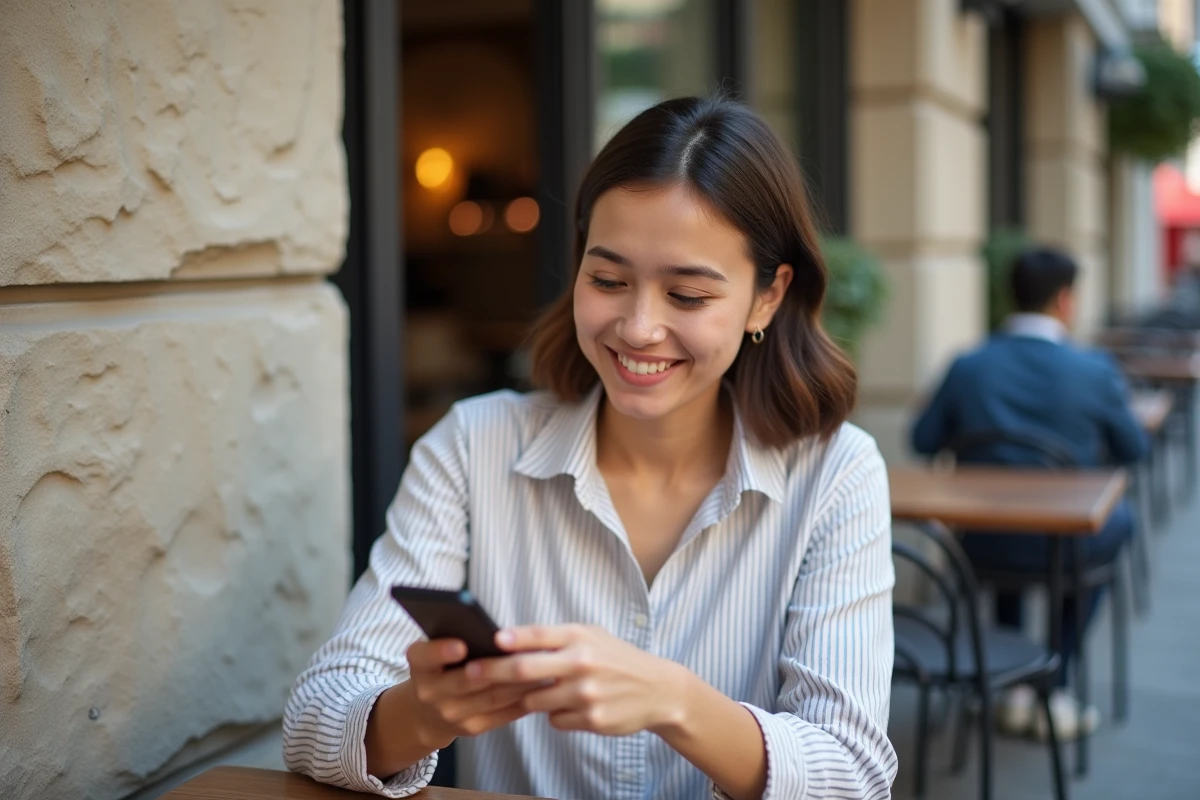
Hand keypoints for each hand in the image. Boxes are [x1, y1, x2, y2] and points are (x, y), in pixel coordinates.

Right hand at [403, 638, 541, 747]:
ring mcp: (450, 713)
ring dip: (518, 683)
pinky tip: (538, 687)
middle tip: (520, 655)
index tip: (461, 645)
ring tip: (540, 667)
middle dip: (495, 669)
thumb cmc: (441, 666)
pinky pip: (501, 714)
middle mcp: (429, 692)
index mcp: (419, 665)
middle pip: (466, 680)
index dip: (441, 651)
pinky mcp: (471, 728)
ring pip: (490, 697)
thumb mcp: (436, 650)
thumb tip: (492, 631)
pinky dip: (521, 700)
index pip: (425, 656)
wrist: (429, 711)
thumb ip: (454, 636)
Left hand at [466, 624, 689, 736]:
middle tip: (471, 674)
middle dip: (493, 672)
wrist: (658, 690)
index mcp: (580, 637)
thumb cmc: (617, 659)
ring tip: (539, 691)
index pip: (539, 635)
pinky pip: (554, 720)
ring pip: (534, 700)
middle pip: (525, 670)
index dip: (513, 638)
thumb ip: (557, 638)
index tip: (491, 640)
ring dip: (528, 698)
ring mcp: (586, 694)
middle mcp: (582, 663)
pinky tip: (572, 706)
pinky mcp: (592, 719)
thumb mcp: (592, 637)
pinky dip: (555, 714)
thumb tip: (510, 641)